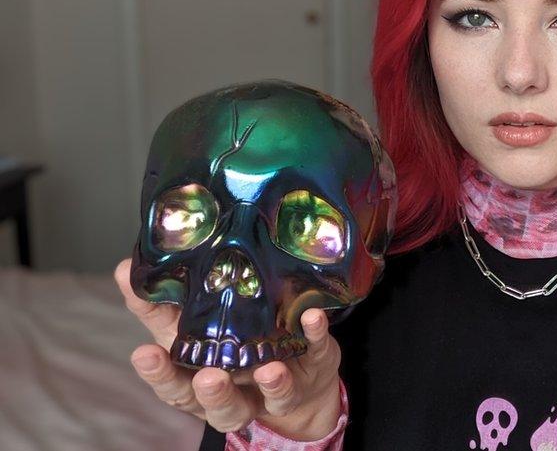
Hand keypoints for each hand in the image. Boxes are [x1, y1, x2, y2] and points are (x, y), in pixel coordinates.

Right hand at [114, 258, 342, 439]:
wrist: (297, 368)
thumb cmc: (232, 344)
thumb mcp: (190, 326)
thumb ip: (159, 305)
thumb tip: (124, 269)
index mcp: (201, 378)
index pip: (174, 383)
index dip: (159, 374)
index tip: (144, 354)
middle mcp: (238, 387)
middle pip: (219, 402)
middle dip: (214, 392)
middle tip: (210, 377)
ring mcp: (277, 381)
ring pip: (271, 395)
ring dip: (271, 382)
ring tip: (270, 370)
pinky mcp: (314, 363)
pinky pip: (318, 352)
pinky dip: (315, 336)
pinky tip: (312, 318)